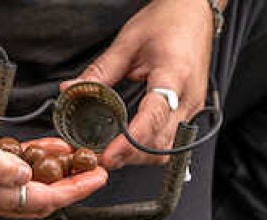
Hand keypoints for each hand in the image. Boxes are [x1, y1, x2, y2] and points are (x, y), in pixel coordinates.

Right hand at [0, 101, 107, 218]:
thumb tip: (25, 179)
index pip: (42, 202)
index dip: (74, 191)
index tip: (98, 179)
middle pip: (39, 204)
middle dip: (69, 188)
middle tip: (92, 171)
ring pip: (26, 194)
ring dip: (51, 178)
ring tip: (72, 158)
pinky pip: (10, 182)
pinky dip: (30, 170)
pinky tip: (40, 153)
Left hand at [63, 0, 212, 168]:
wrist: (195, 12)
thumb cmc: (167, 21)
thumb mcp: (128, 42)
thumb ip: (100, 72)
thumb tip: (71, 91)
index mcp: (174, 75)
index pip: (153, 118)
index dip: (129, 142)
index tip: (108, 155)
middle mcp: (188, 97)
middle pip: (159, 145)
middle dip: (129, 156)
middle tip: (101, 157)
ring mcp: (193, 108)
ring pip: (166, 151)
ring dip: (139, 157)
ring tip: (114, 153)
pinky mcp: (191, 113)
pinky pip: (170, 143)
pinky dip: (148, 150)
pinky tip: (131, 146)